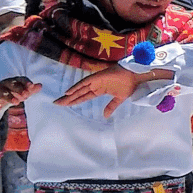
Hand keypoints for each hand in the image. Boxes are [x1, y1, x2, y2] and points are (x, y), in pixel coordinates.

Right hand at [0, 76, 40, 125]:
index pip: (20, 80)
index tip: (32, 86)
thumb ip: (29, 90)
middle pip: (12, 84)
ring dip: (9, 96)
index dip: (26, 82)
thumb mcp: (19, 93)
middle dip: (19, 89)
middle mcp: (5, 84)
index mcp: (14, 82)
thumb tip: (40, 85)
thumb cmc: (9, 94)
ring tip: (16, 102)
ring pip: (3, 92)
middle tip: (26, 95)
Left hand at [55, 65, 170, 115]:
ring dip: (69, 95)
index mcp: (98, 90)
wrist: (136, 76)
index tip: (65, 106)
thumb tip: (105, 116)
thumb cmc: (129, 85)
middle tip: (56, 104)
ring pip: (79, 89)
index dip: (74, 101)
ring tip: (59, 100)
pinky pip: (84, 82)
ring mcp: (95, 81)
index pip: (83, 97)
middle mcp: (94, 86)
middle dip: (68, 99)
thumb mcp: (119, 99)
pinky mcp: (97, 77)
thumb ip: (111, 106)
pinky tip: (68, 92)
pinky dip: (76, 87)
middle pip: (78, 94)